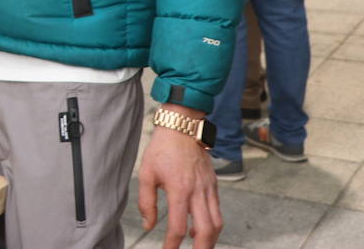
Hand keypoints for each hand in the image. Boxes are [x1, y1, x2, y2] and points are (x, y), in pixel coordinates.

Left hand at [138, 114, 222, 248]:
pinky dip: (211, 225)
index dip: (172, 245)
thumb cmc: (162, 148)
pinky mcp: (213, 184)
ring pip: (217, 223)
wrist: (182, 125)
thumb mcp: (146, 173)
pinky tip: (198, 229)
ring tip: (198, 248)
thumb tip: (148, 225)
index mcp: (179, 190)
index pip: (178, 227)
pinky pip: (217, 210)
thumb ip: (146, 202)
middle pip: (206, 231)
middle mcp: (197, 191)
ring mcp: (208, 188)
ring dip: (210, 240)